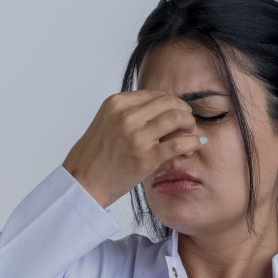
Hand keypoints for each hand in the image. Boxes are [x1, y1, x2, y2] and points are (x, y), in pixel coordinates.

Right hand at [62, 90, 207, 207]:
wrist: (82, 183)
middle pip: (169, 102)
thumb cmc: (94, 157)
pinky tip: (196, 144)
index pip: (155, 94)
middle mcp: (127, 115)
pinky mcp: (146, 157)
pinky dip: (192, 142)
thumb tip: (162, 113)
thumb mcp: (107, 123)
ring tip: (190, 135)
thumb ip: (130, 114)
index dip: (171, 103)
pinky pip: (178, 144)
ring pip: (177, 118)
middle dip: (184, 111)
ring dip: (189, 125)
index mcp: (116, 103)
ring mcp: (136, 136)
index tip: (177, 112)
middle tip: (188, 123)